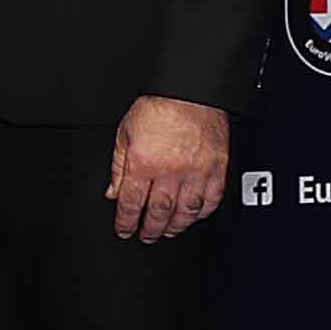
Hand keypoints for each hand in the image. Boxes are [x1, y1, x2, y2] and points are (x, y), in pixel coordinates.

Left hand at [110, 95, 233, 241]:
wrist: (190, 92)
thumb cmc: (158, 108)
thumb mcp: (125, 134)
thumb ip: (118, 166)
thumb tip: (113, 192)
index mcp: (143, 163)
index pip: (130, 202)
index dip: (125, 221)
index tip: (124, 230)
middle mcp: (169, 171)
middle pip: (158, 211)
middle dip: (149, 229)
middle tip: (145, 237)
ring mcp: (196, 172)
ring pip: (186, 210)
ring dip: (176, 225)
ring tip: (168, 232)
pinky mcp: (217, 168)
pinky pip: (211, 198)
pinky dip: (203, 212)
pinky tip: (194, 216)